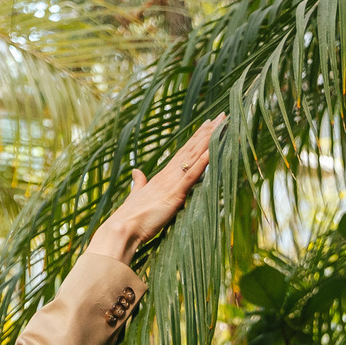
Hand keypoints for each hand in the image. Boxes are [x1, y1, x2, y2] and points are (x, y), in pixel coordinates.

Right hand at [97, 115, 224, 262]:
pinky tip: (212, 151)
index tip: (208, 124)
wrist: (122, 228)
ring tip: (223, 124)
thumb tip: (136, 172)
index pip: (183, 152)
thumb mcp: (137, 196)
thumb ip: (139, 182)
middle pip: (191, 149)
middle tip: (222, 115)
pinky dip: (202, 163)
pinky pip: (191, 176)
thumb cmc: (130, 217)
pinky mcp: (175, 196)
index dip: (196, 138)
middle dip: (208, 132)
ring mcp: (172, 184)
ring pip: (194, 157)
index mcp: (162, 176)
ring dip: (209, 141)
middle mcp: (168, 175)